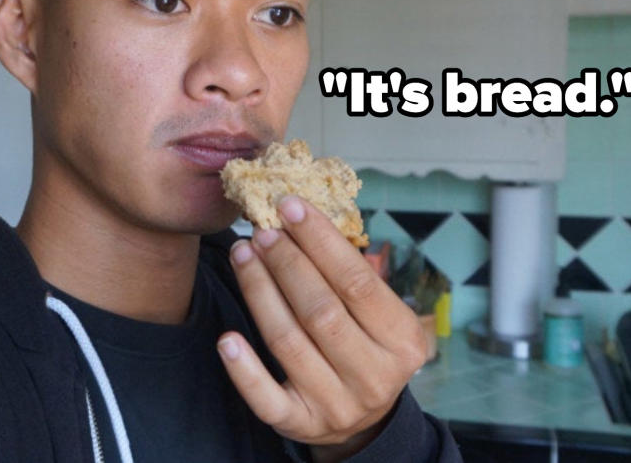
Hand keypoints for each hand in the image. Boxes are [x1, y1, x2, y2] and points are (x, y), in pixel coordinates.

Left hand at [218, 196, 427, 457]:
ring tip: (243, 253)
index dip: (320, 239)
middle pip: (320, 310)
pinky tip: (227, 339)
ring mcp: (338, 405)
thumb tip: (303, 215)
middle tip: (262, 229)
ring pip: (289, 341)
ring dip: (260, 291)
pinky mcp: (303, 425)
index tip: (289, 205)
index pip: (357, 281)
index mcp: (402, 339)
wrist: (367, 418)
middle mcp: (374, 376)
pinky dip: (245, 371)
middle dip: (286, 262)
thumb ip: (352, 272)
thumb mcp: (381, 312)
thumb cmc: (367, 341)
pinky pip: (269, 400)